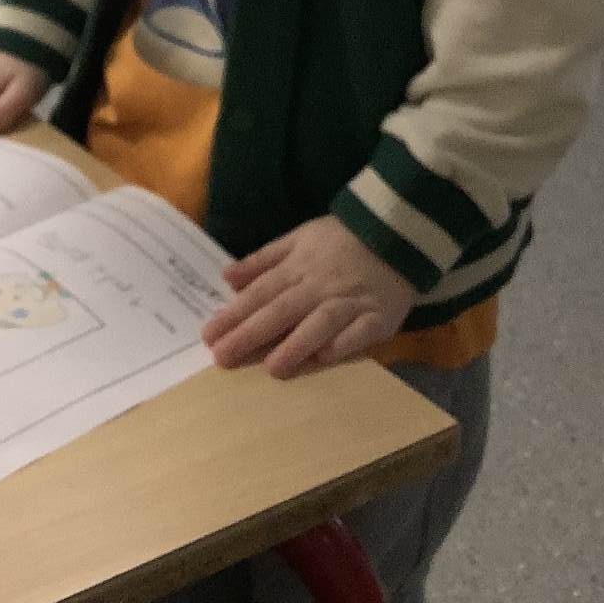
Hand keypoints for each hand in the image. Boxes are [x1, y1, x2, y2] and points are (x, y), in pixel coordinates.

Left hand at [202, 215, 418, 380]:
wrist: (395, 234)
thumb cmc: (340, 241)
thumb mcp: (298, 238)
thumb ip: (262, 260)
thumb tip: (227, 277)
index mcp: (298, 267)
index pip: (261, 293)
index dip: (235, 314)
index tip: (209, 335)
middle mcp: (320, 286)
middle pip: (282, 310)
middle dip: (252, 334)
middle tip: (224, 358)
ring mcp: (350, 301)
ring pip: (320, 323)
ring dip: (297, 344)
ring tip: (272, 368)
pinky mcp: (379, 317)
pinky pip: (360, 332)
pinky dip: (344, 343)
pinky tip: (325, 357)